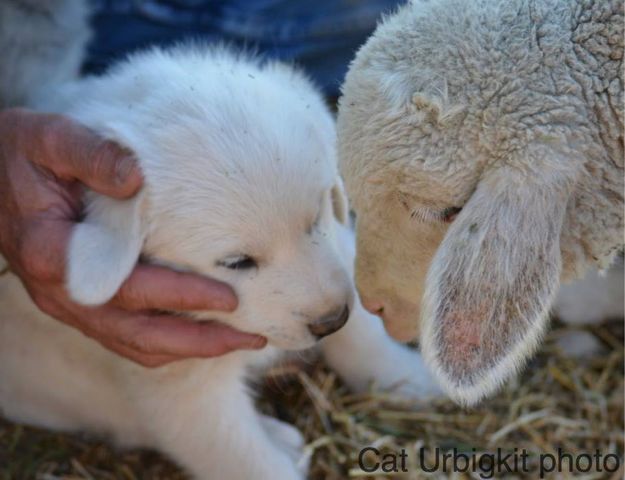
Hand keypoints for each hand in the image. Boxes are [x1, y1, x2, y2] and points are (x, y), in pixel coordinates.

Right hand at [0, 108, 266, 366]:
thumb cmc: (21, 155)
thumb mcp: (50, 139)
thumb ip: (92, 155)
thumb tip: (136, 178)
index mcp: (53, 252)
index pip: (127, 286)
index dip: (179, 296)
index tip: (229, 298)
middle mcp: (61, 292)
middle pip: (136, 333)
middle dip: (198, 340)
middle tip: (251, 337)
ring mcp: (68, 304)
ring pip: (133, 344)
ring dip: (188, 349)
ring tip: (238, 343)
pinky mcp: (79, 305)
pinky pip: (124, 338)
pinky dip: (165, 344)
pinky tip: (200, 337)